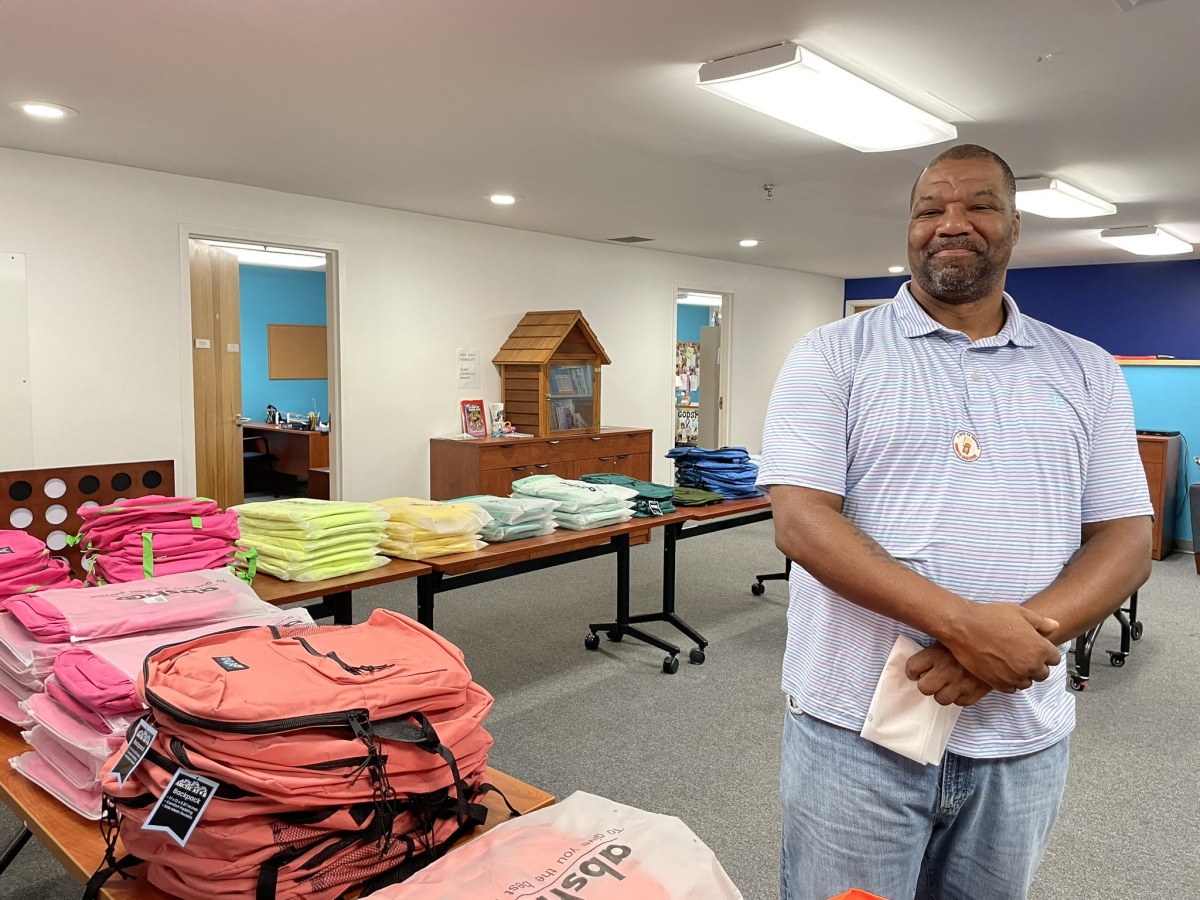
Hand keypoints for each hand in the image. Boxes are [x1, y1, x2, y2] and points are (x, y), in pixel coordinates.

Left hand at [905, 643, 990, 706]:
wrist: (1001, 645)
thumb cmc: (970, 638)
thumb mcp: (949, 635)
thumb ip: (935, 642)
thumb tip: (922, 635)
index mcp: (936, 654)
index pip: (912, 668)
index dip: (912, 670)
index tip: (916, 671)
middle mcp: (946, 670)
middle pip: (924, 688)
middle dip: (926, 684)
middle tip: (932, 679)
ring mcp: (961, 683)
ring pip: (941, 699)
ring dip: (942, 692)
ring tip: (947, 684)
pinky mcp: (975, 693)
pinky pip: (959, 702)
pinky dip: (959, 696)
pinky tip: (962, 687)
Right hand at [941, 602, 1060, 692]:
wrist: (963, 627)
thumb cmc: (990, 617)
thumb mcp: (1019, 612)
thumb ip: (1040, 622)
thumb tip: (1055, 626)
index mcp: (1039, 648)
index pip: (1055, 658)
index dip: (1046, 652)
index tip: (1036, 647)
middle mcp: (1030, 665)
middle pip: (1043, 673)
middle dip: (1036, 665)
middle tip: (1022, 654)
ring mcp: (1014, 676)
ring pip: (1027, 682)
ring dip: (1022, 674)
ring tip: (1011, 662)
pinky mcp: (998, 683)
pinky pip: (1011, 689)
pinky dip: (1009, 681)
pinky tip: (1001, 669)